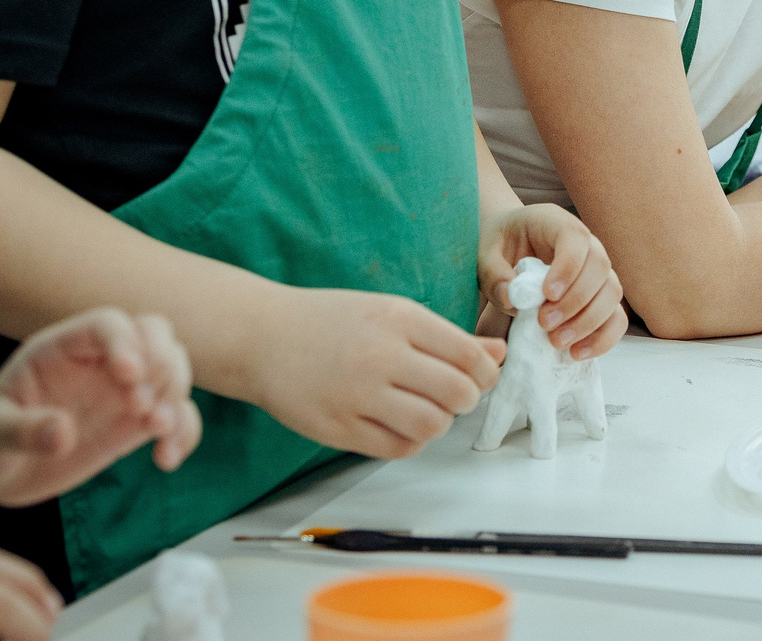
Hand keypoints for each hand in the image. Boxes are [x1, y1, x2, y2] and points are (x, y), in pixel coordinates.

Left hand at [0, 309, 196, 507]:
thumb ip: (22, 431)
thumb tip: (64, 433)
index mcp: (60, 348)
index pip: (107, 324)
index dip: (125, 342)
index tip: (129, 377)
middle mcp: (98, 362)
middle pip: (153, 333)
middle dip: (161, 363)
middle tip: (143, 408)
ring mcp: (119, 391)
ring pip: (172, 368)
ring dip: (176, 396)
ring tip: (157, 432)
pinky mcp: (132, 425)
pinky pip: (175, 416)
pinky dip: (182, 433)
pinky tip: (165, 461)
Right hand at [248, 286, 506, 460]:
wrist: (263, 336)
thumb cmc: (332, 321)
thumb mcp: (391, 312)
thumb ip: (446, 336)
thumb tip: (497, 355)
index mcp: (399, 319)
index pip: (468, 355)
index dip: (485, 373)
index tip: (480, 377)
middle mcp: (380, 355)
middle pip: (457, 394)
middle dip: (466, 400)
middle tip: (454, 396)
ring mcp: (358, 394)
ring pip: (432, 425)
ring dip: (439, 423)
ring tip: (424, 410)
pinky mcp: (339, 428)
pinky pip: (398, 448)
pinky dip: (411, 441)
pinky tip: (399, 424)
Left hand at [480, 202, 628, 360]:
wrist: (507, 251)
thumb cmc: (498, 248)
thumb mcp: (485, 254)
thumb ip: (494, 274)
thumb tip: (511, 298)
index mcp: (556, 223)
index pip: (575, 238)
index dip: (568, 268)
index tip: (546, 295)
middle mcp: (586, 244)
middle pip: (600, 267)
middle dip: (576, 301)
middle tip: (545, 324)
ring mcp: (597, 271)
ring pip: (612, 293)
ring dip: (589, 322)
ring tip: (557, 342)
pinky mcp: (600, 297)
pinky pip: (616, 317)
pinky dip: (603, 337)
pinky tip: (577, 353)